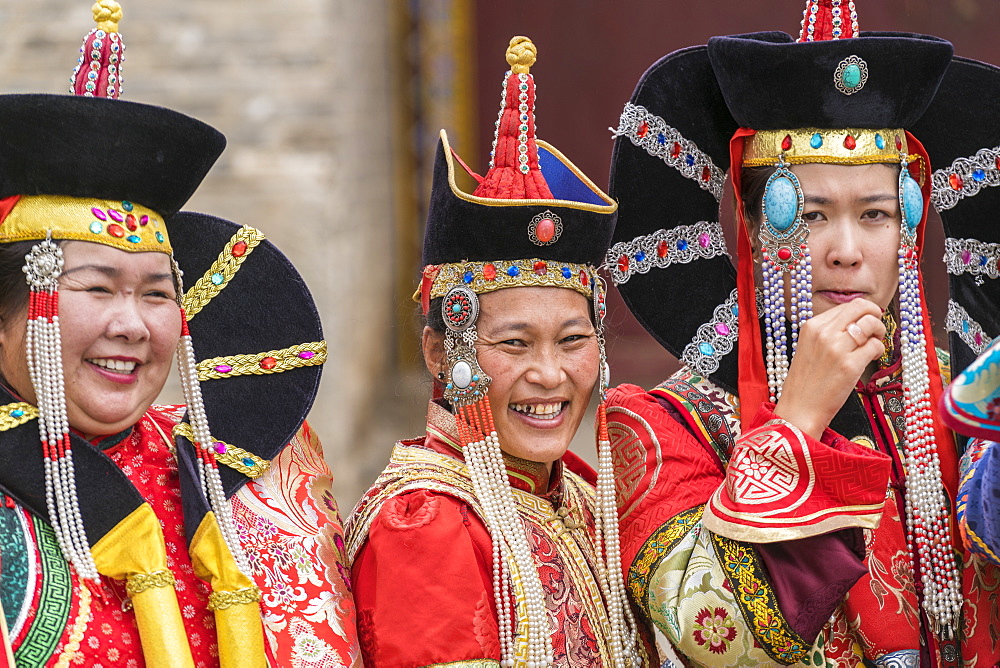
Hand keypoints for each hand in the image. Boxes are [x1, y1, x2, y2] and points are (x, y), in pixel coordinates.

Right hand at [774, 299, 885, 439]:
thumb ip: (829, 331)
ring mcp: (837, 348)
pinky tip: (870, 359)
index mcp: (811, 326)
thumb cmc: (806, 381)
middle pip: (861, 307)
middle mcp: (824, 333)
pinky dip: (878, 351)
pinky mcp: (850, 365)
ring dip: (879, 333)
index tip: (865, 322)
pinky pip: (876, 346)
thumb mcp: (809, 346)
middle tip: (875, 330)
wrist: (800, 408)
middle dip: (875, 316)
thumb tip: (857, 319)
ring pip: (872, 323)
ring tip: (873, 346)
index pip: (846, 305)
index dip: (862, 313)